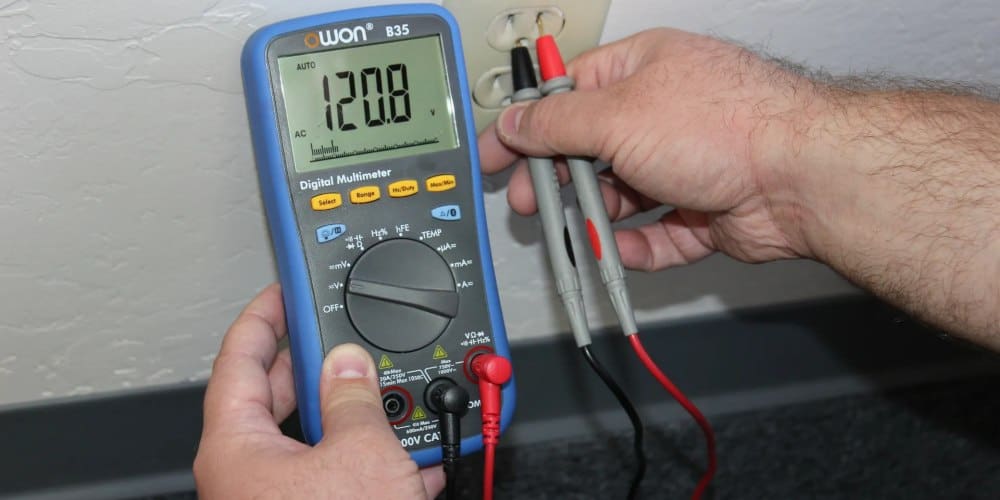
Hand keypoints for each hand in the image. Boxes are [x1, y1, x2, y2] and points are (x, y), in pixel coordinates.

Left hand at [194, 284, 443, 498]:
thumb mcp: (361, 454)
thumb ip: (355, 399)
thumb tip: (351, 364)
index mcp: (236, 447)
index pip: (238, 357)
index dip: (264, 315)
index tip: (283, 291)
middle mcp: (247, 472)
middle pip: (279, 396)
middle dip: (323, 369)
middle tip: (345, 339)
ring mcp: (278, 495)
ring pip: (316, 440)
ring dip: (358, 421)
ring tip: (394, 405)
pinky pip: (337, 474)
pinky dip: (369, 461)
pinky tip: (408, 458)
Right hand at [480, 27, 999, 342]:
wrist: (801, 177)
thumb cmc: (728, 124)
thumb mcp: (615, 116)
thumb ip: (556, 123)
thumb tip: (516, 123)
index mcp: (640, 70)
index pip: (566, 95)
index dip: (526, 125)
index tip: (494, 153)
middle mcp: (662, 114)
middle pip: (589, 150)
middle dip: (557, 179)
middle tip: (529, 201)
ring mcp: (685, 163)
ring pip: (621, 196)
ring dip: (596, 215)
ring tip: (576, 231)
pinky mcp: (705, 209)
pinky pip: (657, 232)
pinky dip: (636, 245)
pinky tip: (621, 250)